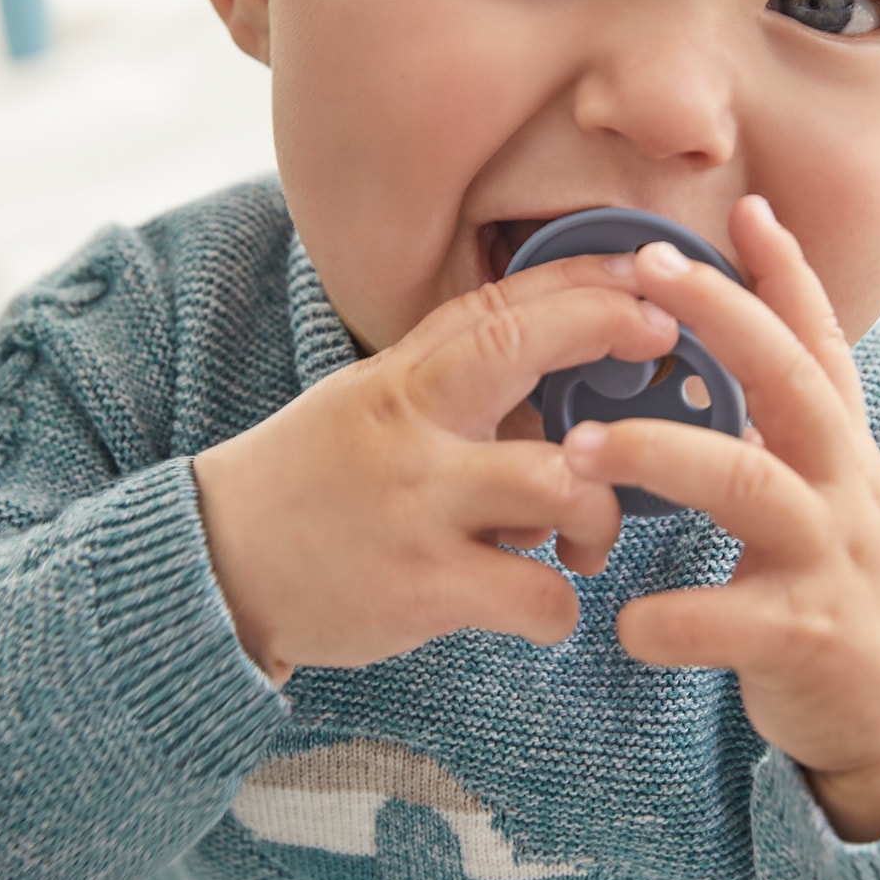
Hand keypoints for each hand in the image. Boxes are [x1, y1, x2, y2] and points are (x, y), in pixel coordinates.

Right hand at [192, 254, 677, 682]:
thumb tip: (564, 388)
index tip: (651, 273)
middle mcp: (413, 425)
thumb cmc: (315, 484)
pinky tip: (540, 604)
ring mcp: (419, 504)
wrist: (215, 567)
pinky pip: (538, 595)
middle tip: (665, 350)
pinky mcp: (423, 586)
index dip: (585, 279)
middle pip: (522, 350)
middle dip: (607, 331)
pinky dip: (559, 606)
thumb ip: (456, 388)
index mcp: (403, 376)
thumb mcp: (371, 406)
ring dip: (601, 515)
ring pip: (560, 483)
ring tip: (584, 542)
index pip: (501, 302)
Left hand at [562, 196, 879, 840]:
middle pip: (790, 383)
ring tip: (581, 447)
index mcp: (837, 452)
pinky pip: (731, 622)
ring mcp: (829, 559)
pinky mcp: (809, 638)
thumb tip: (740, 346)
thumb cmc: (848, 584)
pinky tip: (625, 623)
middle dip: (723, 319)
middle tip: (644, 273)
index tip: (746, 207)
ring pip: (751, 489)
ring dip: (663, 457)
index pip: (818, 345)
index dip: (788, 277)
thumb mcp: (832, 491)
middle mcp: (842, 488)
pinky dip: (671, 619)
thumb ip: (788, 426)